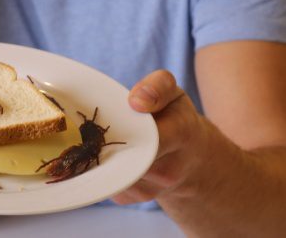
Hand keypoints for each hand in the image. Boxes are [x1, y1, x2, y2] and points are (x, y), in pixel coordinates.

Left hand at [111, 70, 208, 204]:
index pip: (152, 134)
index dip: (127, 124)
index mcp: (181, 135)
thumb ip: (158, 86)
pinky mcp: (131, 199)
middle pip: (125, 155)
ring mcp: (150, 189)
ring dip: (99, 153)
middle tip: (94, 124)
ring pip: (111, 170)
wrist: (191, 161)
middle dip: (105, 139)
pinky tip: (104, 152)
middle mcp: (168, 169)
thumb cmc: (176, 120)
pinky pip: (106, 182)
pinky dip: (99, 166)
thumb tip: (136, 100)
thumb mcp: (173, 94)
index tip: (113, 114)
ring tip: (98, 137)